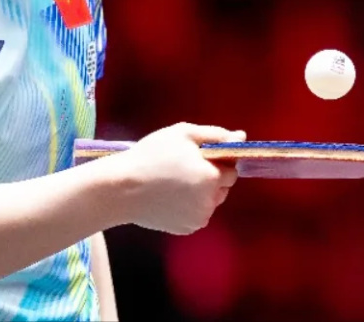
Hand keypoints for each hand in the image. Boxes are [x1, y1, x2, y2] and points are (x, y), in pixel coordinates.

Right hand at [112, 122, 244, 234]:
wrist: (122, 188)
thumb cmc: (151, 155)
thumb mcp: (182, 134)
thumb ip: (216, 135)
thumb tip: (241, 137)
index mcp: (212, 177)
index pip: (232, 170)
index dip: (217, 162)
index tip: (197, 157)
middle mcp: (210, 202)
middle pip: (222, 188)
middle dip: (210, 178)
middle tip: (183, 168)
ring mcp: (198, 218)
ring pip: (209, 202)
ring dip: (200, 193)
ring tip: (174, 183)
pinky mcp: (186, 229)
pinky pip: (196, 214)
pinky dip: (188, 206)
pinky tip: (169, 197)